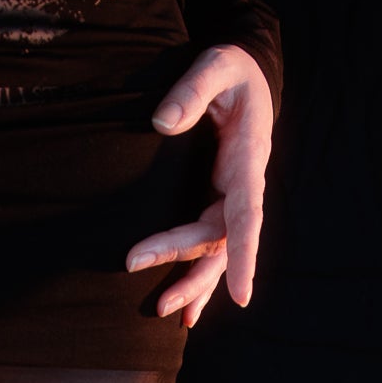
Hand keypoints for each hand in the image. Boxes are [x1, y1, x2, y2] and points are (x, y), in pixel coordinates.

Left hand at [125, 44, 273, 327]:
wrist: (244, 76)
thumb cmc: (230, 69)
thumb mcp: (215, 66)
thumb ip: (192, 91)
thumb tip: (161, 122)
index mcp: (248, 159)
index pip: (248, 212)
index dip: (245, 254)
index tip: (242, 295)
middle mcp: (243, 188)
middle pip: (219, 239)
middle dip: (183, 260)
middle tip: (133, 262)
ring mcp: (230, 202)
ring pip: (214, 254)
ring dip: (192, 285)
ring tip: (163, 311)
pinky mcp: (216, 205)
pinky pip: (209, 251)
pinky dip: (198, 284)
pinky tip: (184, 316)